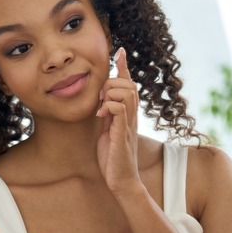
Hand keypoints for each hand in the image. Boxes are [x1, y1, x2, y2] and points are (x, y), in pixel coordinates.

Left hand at [96, 47, 140, 195]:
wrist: (121, 181)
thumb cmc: (113, 158)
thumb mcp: (108, 130)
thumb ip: (108, 114)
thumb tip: (102, 100)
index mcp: (128, 114)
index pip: (129, 85)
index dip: (124, 67)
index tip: (119, 51)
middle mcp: (132, 117)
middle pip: (130, 85)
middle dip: (112, 83)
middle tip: (99, 98)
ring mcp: (129, 125)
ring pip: (127, 93)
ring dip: (110, 94)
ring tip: (100, 107)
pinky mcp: (122, 135)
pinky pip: (120, 110)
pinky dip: (109, 106)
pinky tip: (100, 115)